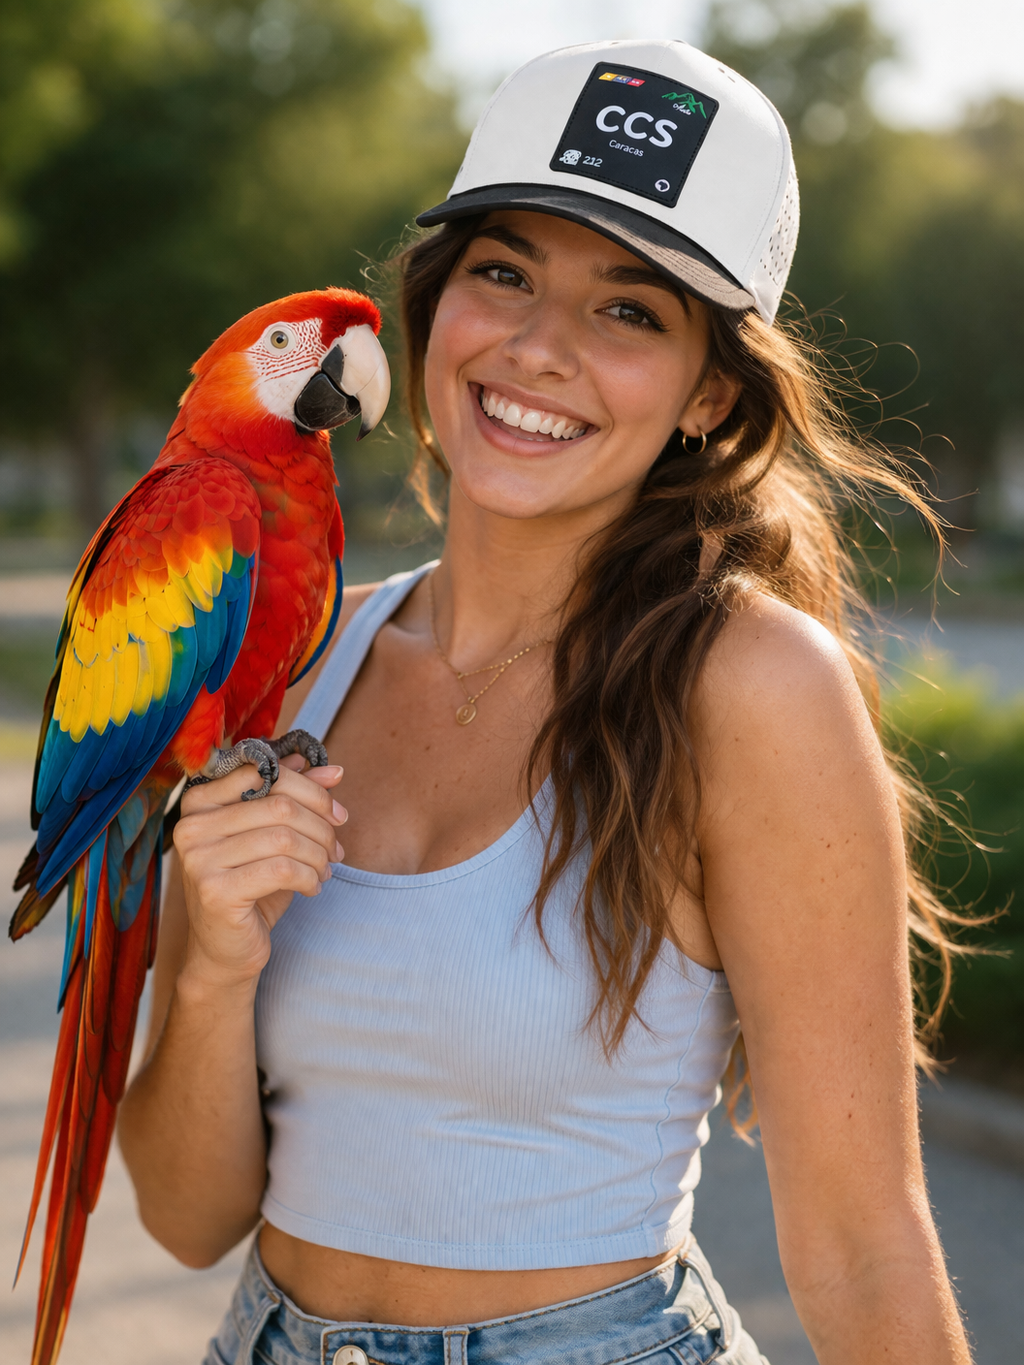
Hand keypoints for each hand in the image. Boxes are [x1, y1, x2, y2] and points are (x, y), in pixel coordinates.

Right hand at [173, 756, 345, 991]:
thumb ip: (297, 798)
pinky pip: (283, 870)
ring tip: (325, 869)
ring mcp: (199, 859)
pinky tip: (312, 887)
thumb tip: (333, 770)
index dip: (312, 790)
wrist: (224, 949)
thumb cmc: (250, 886)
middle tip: (336, 848)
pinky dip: (309, 877)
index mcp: (200, 801)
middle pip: (280, 805)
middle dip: (321, 827)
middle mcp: (192, 825)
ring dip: (319, 855)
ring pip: (285, 838)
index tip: (335, 813)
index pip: (266, 773)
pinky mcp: (215, 891)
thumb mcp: (274, 836)